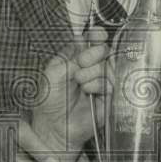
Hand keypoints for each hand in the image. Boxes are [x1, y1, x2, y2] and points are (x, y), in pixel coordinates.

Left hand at [30, 28, 108, 161]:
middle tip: (81, 63)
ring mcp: (100, 82)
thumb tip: (82, 39)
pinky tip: (88, 91)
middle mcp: (90, 69)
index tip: (97, 34)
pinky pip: (111, 83)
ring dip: (93, 72)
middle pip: (103, 50)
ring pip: (108, 66)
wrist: (54, 127)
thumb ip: (69, 55)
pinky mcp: (108, 97)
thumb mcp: (52, 73)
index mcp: (75, 59)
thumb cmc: (49, 101)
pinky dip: (99, 84)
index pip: (91, 41)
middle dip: (93, 53)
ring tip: (79, 82)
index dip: (96, 35)